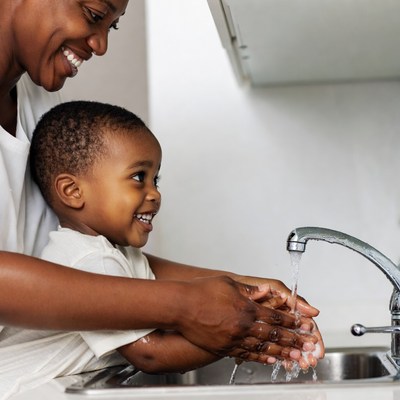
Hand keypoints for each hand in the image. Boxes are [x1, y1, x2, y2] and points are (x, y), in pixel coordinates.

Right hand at [177, 275, 318, 363]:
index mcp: (245, 307)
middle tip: (308, 344)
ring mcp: (233, 338)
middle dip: (293, 339)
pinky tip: (271, 359)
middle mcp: (242, 325)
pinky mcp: (224, 347)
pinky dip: (261, 357)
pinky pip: (247, 354)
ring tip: (296, 356)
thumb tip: (265, 291)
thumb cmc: (201, 291)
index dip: (291, 320)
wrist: (180, 307)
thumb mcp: (228, 283)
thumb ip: (249, 290)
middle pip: (273, 333)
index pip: (274, 315)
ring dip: (282, 352)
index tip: (303, 324)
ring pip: (263, 347)